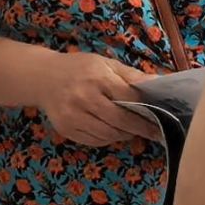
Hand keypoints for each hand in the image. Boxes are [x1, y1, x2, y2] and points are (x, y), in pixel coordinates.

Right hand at [37, 51, 152, 145]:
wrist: (43, 77)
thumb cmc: (80, 68)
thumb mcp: (106, 64)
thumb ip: (131, 76)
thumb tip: (158, 83)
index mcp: (97, 78)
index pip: (129, 98)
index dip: (147, 110)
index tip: (162, 117)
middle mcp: (83, 98)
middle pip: (120, 121)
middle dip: (140, 128)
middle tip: (154, 132)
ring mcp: (72, 116)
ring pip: (108, 134)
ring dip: (125, 135)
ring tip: (133, 130)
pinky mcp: (65, 129)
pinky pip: (94, 141)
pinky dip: (108, 139)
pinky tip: (113, 132)